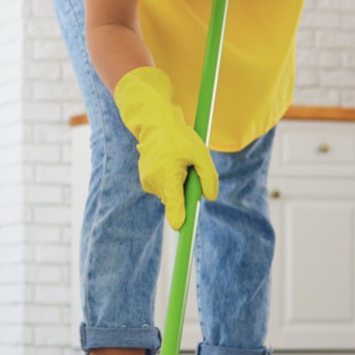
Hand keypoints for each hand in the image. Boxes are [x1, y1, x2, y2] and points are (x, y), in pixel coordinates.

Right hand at [113, 67, 218, 229]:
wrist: (156, 126)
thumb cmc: (181, 138)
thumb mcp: (201, 154)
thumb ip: (209, 177)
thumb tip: (210, 198)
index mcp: (168, 173)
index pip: (174, 200)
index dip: (178, 215)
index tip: (180, 228)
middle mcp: (154, 180)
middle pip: (175, 200)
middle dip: (185, 193)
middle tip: (190, 172)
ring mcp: (147, 181)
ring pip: (169, 196)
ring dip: (177, 186)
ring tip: (178, 164)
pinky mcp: (144, 181)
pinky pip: (163, 190)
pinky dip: (169, 182)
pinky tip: (169, 165)